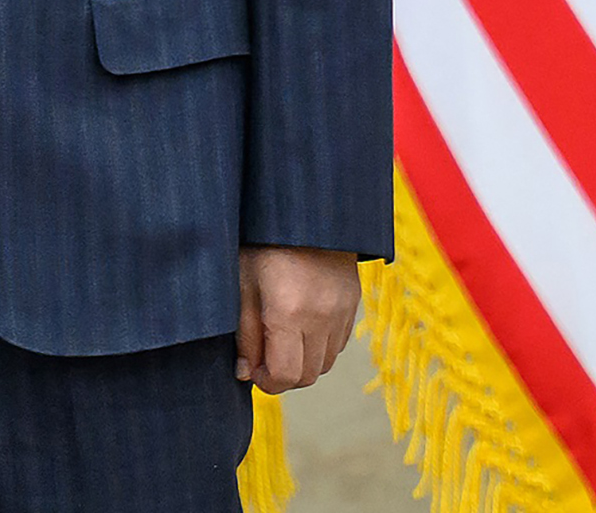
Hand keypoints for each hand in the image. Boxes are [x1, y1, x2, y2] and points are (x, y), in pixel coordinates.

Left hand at [234, 246, 357, 392]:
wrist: (305, 212)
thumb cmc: (263, 243)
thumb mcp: (242, 284)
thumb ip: (245, 333)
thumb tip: (245, 373)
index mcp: (289, 312)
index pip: (285, 375)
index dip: (266, 382)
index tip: (252, 370)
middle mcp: (322, 317)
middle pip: (308, 376)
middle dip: (283, 376)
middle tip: (263, 359)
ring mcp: (342, 311)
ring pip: (326, 363)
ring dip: (303, 362)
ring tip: (281, 339)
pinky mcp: (353, 303)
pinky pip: (338, 343)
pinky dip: (319, 346)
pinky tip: (301, 325)